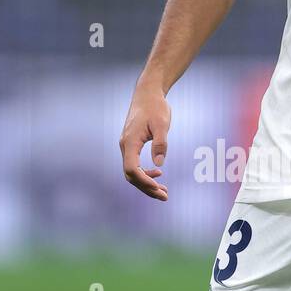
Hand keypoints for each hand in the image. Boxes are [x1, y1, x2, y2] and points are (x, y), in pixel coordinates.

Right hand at [119, 82, 170, 199]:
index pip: (132, 169)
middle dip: (147, 188)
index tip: (159, 188)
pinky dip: (145, 173)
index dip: (144, 181)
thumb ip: (161, 144)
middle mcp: (125, 146)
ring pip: (133, 171)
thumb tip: (159, 164)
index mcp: (130, 142)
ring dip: (147, 183)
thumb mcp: (162, 124)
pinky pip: (135, 164)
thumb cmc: (155, 107)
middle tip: (165, 196)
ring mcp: (127, 146)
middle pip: (131, 175)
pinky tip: (158, 172)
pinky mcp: (131, 144)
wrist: (147, 94)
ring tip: (163, 191)